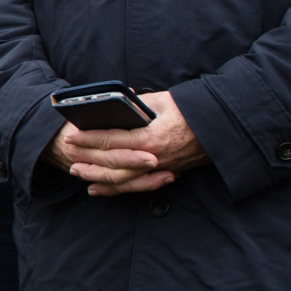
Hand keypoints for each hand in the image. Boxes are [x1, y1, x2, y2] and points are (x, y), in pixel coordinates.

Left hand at [48, 88, 208, 196]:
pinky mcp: (164, 174)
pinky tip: (97, 189)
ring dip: (96, 176)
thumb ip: (135, 103)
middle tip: (67, 152)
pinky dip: (114, 189)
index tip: (72, 135)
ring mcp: (160, 169)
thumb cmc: (191, 110)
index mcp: (151, 136)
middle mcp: (153, 157)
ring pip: (121, 180)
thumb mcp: (162, 101)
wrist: (223, 128)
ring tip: (76, 171)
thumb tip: (114, 101)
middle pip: (111, 162)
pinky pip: (134, 186)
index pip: (112, 139)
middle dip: (87, 157)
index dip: (89, 138)